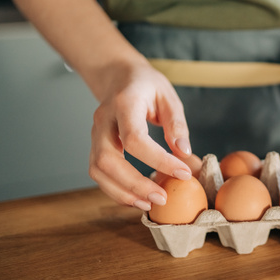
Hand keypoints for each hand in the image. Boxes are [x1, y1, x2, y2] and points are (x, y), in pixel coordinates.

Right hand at [88, 60, 193, 210]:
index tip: (183, 173)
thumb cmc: (145, 84)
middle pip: (108, 159)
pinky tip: (137, 198)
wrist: (117, 75)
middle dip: (134, 184)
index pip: (135, 138)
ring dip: (122, 192)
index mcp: (124, 103)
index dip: (159, 160)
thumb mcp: (168, 95)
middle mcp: (103, 120)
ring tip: (149, 204)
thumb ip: (176, 123)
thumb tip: (184, 152)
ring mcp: (95, 133)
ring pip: (97, 170)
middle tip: (161, 198)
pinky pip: (98, 172)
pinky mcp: (95, 145)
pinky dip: (116, 189)